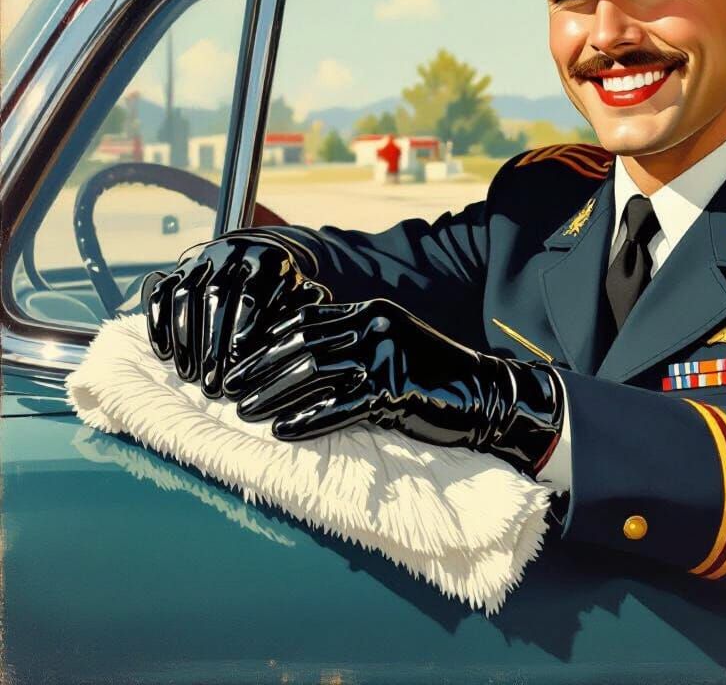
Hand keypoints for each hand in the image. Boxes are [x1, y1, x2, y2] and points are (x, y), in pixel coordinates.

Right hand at [143, 230, 330, 396]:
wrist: (262, 255)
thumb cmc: (287, 291)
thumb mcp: (302, 298)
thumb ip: (304, 317)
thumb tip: (305, 345)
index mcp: (268, 258)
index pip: (251, 292)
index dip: (243, 326)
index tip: (237, 360)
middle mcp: (232, 252)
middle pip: (216, 294)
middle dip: (212, 341)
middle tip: (213, 382)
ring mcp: (202, 259)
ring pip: (186, 294)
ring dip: (186, 337)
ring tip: (190, 375)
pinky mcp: (179, 268)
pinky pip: (161, 293)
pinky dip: (160, 323)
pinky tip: (166, 355)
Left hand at [223, 299, 563, 476]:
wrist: (483, 393)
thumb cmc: (431, 373)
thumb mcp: (390, 343)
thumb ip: (351, 342)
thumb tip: (298, 360)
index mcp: (370, 310)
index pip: (305, 318)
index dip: (265, 340)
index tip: (238, 361)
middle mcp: (374, 326)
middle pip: (300, 344)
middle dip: (258, 368)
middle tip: (226, 390)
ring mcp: (385, 356)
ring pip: (312, 372)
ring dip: (272, 394)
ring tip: (244, 413)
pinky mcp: (395, 391)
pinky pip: (339, 407)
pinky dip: (306, 420)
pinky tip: (282, 432)